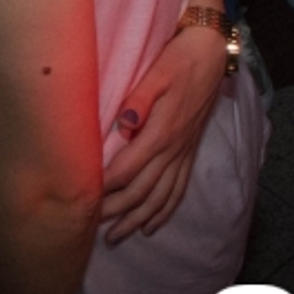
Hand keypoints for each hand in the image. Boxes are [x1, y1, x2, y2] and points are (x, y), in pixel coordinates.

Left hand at [101, 23, 222, 241]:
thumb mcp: (156, 74)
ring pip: (160, 198)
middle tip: (91, 228)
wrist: (210, 56)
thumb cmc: (177, 61)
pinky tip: (151, 226)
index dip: (104, 187)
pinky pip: (178, 190)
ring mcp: (183, 154)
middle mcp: (173, 149)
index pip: (126, 169)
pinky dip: (164, 211)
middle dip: (117, 212)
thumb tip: (124, 124)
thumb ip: (138, 101)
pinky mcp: (189, 153)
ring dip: (137, 220)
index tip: (83, 199)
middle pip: (141, 191)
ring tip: (117, 237)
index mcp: (160, 132)